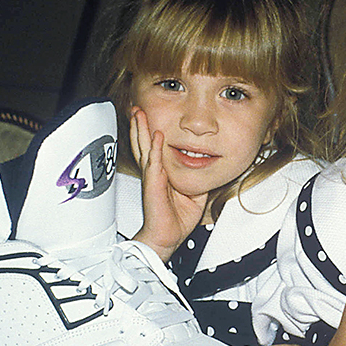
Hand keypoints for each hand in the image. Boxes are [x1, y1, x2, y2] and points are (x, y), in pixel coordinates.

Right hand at [129, 108, 207, 260]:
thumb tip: (208, 169)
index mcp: (161, 174)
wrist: (167, 237)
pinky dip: (154, 148)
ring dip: (140, 129)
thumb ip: (196, 179)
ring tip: (137, 113)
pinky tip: (155, 135)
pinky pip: (154, 163)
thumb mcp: (193, 194)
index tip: (148, 116)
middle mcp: (154, 173)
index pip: (154, 148)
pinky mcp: (154, 184)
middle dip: (140, 124)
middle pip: (144, 143)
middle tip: (137, 107)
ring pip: (144, 148)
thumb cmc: (176, 219)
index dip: (149, 131)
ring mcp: (152, 177)